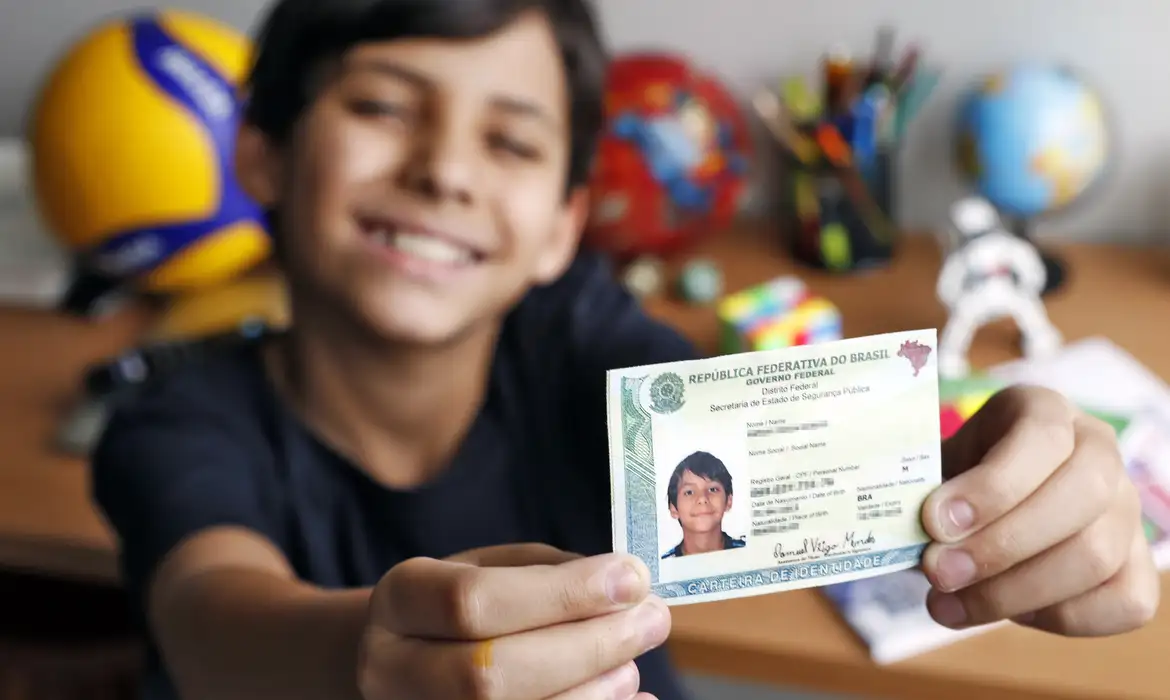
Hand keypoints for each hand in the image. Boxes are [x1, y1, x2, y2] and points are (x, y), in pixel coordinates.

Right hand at [357, 544, 669, 699]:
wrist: (408, 660)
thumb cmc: (467, 606)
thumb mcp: (493, 566)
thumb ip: (550, 573)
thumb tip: (626, 588)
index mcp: (402, 599)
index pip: (471, 601)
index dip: (560, 594)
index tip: (631, 577)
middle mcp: (392, 670)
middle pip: (488, 672)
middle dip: (585, 646)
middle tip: (652, 620)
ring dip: (591, 694)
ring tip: (632, 664)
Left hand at [920, 386, 1160, 634]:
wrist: (972, 512)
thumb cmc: (948, 485)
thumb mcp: (929, 470)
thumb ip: (924, 493)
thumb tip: (920, 531)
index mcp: (1044, 410)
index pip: (1041, 437)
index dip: (992, 486)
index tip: (936, 522)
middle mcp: (1098, 450)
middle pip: (1079, 496)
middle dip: (1001, 545)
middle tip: (938, 572)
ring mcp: (1126, 508)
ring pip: (1096, 555)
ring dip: (1015, 591)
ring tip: (949, 604)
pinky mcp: (1137, 564)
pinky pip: (1125, 603)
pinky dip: (1060, 617)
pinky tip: (1004, 611)